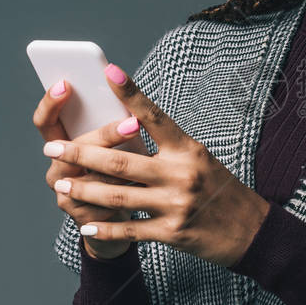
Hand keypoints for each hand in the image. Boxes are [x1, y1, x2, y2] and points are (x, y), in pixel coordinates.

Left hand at [41, 62, 270, 268]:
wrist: (253, 232)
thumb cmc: (223, 191)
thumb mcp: (202, 160)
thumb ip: (169, 149)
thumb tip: (130, 130)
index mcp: (189, 149)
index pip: (155, 116)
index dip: (131, 93)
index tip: (109, 72)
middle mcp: (182, 173)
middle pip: (122, 161)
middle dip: (81, 153)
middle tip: (53, 147)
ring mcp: (177, 204)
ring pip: (119, 195)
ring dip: (84, 189)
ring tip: (61, 182)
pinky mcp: (173, 232)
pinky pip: (131, 229)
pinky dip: (106, 228)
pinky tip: (87, 226)